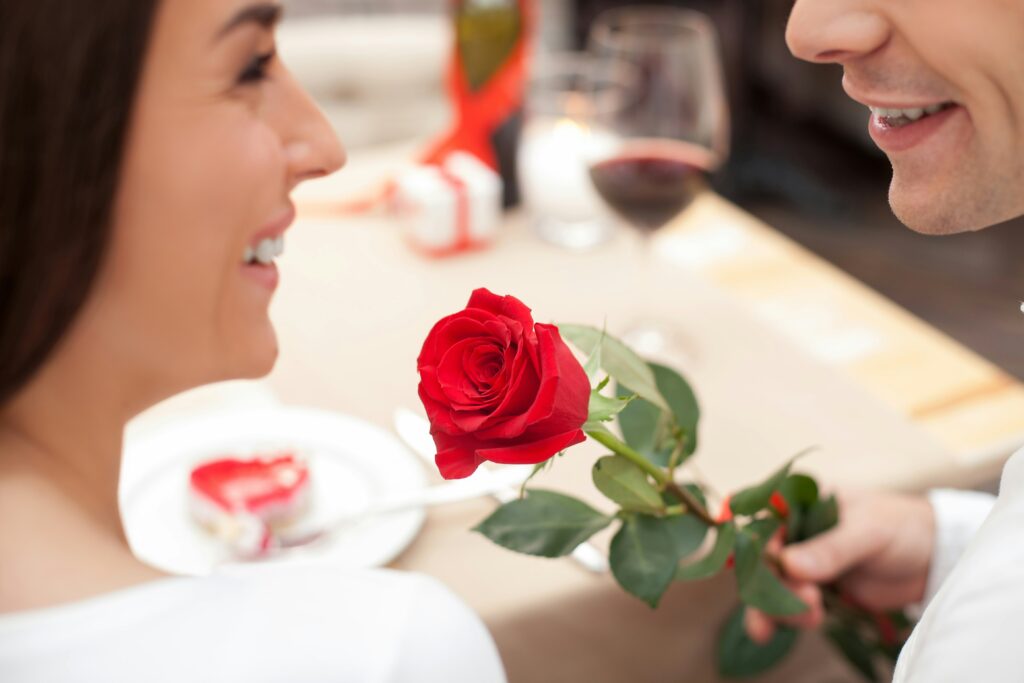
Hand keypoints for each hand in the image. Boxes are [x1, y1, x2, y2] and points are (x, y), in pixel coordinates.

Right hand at [745, 491, 934, 642]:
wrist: (933, 558)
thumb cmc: (901, 526)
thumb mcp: (868, 530)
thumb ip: (830, 548)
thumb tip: (789, 565)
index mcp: (799, 503)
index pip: (761, 521)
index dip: (752, 546)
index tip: (753, 570)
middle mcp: (792, 532)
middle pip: (760, 560)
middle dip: (772, 586)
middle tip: (807, 601)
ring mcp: (801, 563)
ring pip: (769, 587)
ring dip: (778, 607)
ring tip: (810, 617)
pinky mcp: (814, 590)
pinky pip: (786, 605)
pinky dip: (782, 619)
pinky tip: (777, 631)